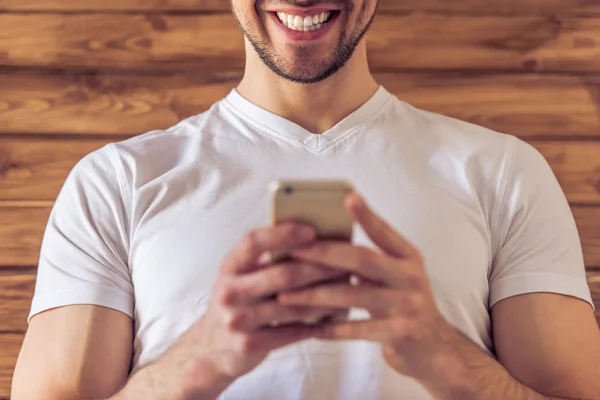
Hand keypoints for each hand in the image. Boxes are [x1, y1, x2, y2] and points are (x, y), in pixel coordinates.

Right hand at [153, 223, 345, 396]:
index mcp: (230, 265)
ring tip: (348, 289)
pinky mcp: (248, 345)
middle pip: (282, 274)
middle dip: (319, 268)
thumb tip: (313, 236)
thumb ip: (267, 258)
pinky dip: (317, 323)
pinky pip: (292, 332)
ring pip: (293, 306)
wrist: (212, 348)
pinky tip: (335, 315)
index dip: (283, 233)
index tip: (312, 230)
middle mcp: (229, 291)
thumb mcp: (242, 275)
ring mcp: (237, 320)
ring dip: (325, 297)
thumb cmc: (239, 301)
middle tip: (346, 263)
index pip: (253, 241)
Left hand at [278, 192, 461, 381]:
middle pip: (363, 259)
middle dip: (324, 254)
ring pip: (354, 296)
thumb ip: (370, 260)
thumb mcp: (396, 275)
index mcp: (409, 257)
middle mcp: (411, 277)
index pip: (384, 232)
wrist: (434, 348)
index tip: (346, 197)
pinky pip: (358, 330)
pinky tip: (311, 328)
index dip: (366, 215)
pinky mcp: (401, 333)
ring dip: (316, 295)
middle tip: (293, 251)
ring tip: (287, 296)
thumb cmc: (403, 304)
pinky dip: (332, 328)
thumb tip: (325, 241)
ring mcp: (408, 305)